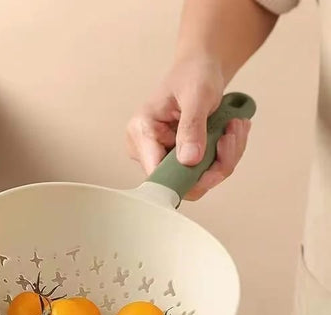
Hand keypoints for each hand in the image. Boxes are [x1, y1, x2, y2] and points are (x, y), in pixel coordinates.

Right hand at [126, 58, 251, 199]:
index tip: (216, 162)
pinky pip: (203, 173)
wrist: (200, 68)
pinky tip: (231, 133)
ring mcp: (162, 157)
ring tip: (235, 127)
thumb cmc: (194, 74)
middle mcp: (147, 150)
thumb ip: (191, 127)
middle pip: (180, 182)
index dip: (186, 177)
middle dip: (214, 165)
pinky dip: (224, 156)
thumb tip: (188, 160)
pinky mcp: (178, 161)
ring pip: (197, 180)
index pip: (157, 173)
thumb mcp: (197, 95)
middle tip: (232, 135)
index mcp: (142, 132)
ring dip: (225, 158)